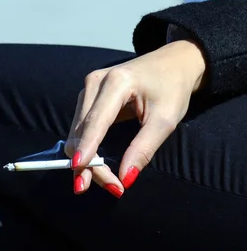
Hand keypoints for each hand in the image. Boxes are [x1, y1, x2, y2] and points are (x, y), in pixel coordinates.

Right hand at [65, 39, 205, 197]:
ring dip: (86, 161)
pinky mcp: (86, 98)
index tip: (79, 168)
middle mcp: (95, 83)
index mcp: (117, 82)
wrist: (174, 63)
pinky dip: (86, 151)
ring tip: (107, 181)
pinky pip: (78, 131)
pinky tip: (98, 165)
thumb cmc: (173, 88)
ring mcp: (87, 89)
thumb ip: (143, 149)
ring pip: (75, 135)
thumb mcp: (165, 120)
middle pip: (80, 133)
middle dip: (90, 164)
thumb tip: (125, 179)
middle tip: (111, 188)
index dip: (86, 148)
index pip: (95, 122)